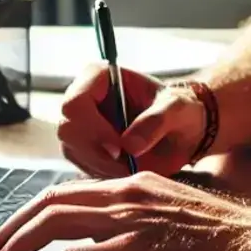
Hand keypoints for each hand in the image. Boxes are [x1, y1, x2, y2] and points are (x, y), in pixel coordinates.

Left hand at [0, 171, 250, 250]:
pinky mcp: (132, 250)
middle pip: (52, 200)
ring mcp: (128, 220)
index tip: (21, 225)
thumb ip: (147, 222)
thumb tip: (123, 246)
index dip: (39, 207)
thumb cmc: (229, 240)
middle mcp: (127, 194)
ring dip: (19, 245)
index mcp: (138, 184)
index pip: (74, 189)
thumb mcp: (179, 218)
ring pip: (54, 223)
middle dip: (15, 223)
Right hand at [56, 65, 205, 177]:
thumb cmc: (180, 112)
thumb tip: (129, 146)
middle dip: (97, 152)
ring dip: (101, 165)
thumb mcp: (177, 111)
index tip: (120, 149)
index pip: (74, 104)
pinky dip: (102, 173)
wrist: (182, 132)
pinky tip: (126, 170)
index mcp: (98, 77)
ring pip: (72, 150)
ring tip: (133, 166)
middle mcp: (82, 97)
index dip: (93, 129)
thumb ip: (156, 121)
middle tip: (128, 164)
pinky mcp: (82, 147)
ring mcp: (79, 123)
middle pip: (68, 130)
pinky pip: (81, 165)